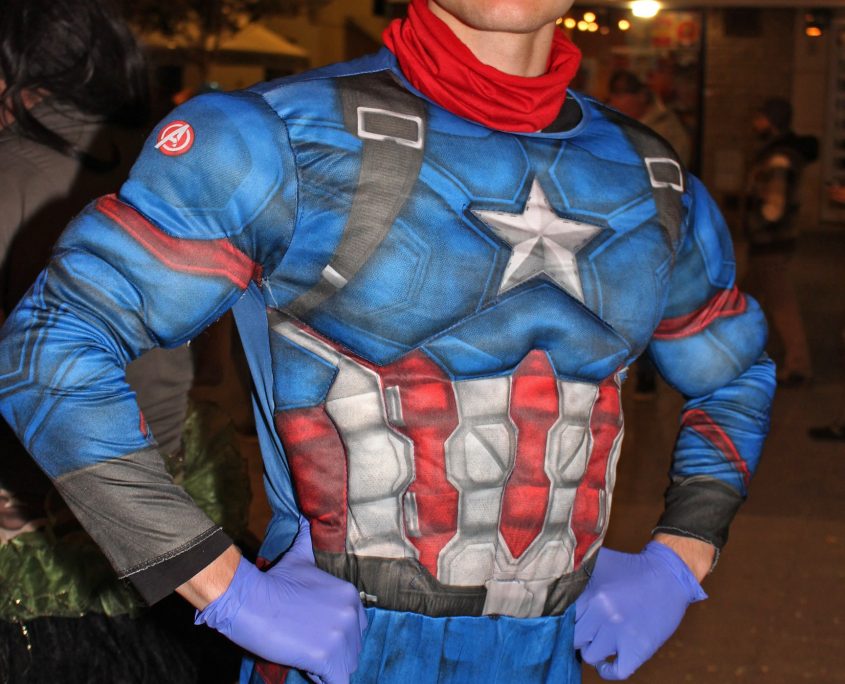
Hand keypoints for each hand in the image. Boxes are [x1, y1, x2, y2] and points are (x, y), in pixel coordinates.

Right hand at [195, 517, 366, 682]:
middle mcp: (351, 613)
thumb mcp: (298, 558)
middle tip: (306, 645)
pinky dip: (324, 680)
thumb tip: (305, 520)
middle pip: (353, 648)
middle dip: (333, 652)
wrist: (249, 598)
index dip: (334, 634)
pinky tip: (306, 668)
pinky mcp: (327, 656)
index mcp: (349, 594)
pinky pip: (338, 682)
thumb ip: (307, 541)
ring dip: (328, 667)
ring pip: (347, 666)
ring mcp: (341, 635)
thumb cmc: (272, 580)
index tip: (312, 632)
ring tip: (303, 655)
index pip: (356, 626)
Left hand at [574, 542, 706, 679]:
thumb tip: (549, 573)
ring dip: (592, 649)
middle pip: (573, 637)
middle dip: (577, 633)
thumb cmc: (631, 568)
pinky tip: (605, 662)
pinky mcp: (639, 648)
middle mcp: (603, 613)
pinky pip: (617, 671)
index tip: (564, 619)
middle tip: (583, 628)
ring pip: (589, 655)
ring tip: (596, 640)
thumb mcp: (600, 561)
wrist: (669, 575)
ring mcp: (621, 633)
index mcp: (591, 592)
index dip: (561, 619)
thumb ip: (575, 567)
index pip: (562, 616)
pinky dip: (608, 670)